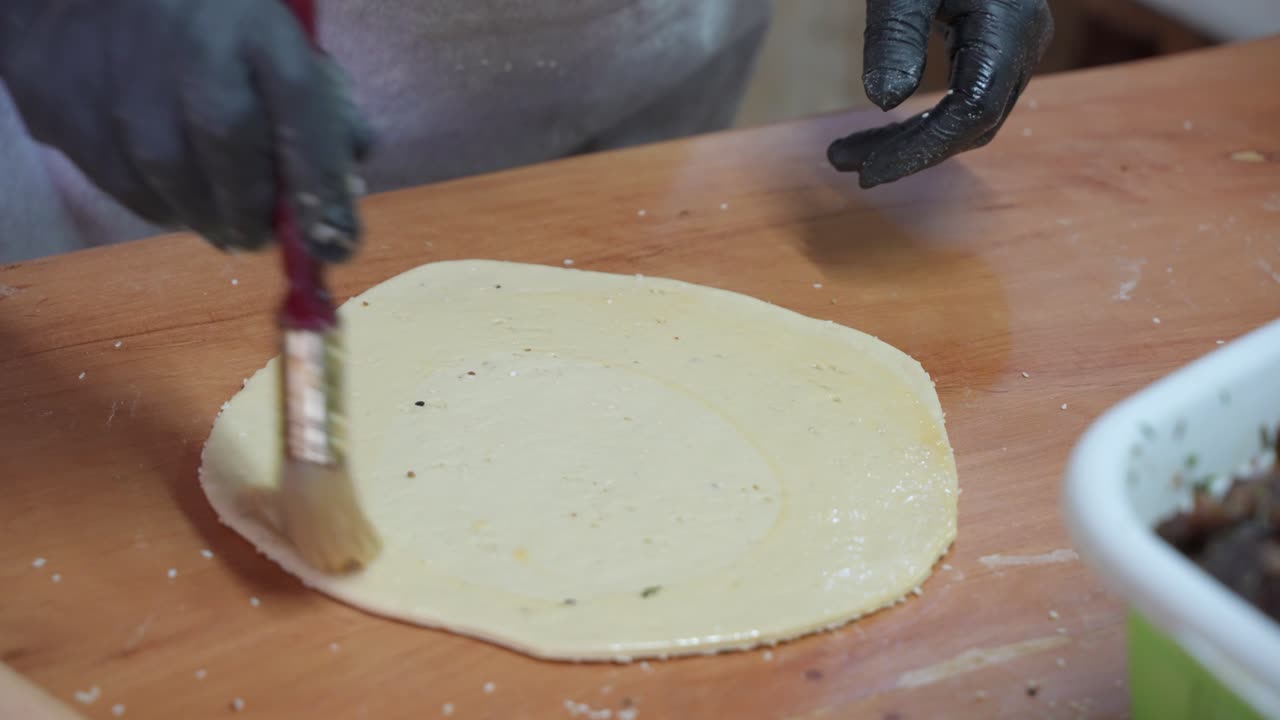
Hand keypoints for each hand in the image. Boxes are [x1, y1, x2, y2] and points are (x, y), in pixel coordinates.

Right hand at [0, 0, 371, 260]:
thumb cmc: (207, 28)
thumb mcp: (277, 45)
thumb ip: (323, 110)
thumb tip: (346, 185)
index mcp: (254, 28)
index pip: (303, 111)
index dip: (322, 186)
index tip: (336, 243)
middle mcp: (187, 50)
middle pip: (231, 146)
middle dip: (255, 209)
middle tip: (263, 235)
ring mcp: (120, 82)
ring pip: (173, 182)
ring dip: (208, 217)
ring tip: (222, 221)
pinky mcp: (66, 111)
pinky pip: (126, 187)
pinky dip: (162, 206)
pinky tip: (176, 197)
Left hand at [828, 0, 1052, 187]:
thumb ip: (894, 37)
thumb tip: (883, 102)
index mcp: (1007, 26)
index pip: (971, 113)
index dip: (922, 150)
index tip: (867, 172)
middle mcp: (1024, 43)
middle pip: (972, 125)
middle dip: (907, 151)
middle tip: (843, 164)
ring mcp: (1016, 47)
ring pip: (969, 118)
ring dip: (910, 140)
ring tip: (847, 153)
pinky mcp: (998, 47)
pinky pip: (967, 99)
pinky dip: (923, 119)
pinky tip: (881, 128)